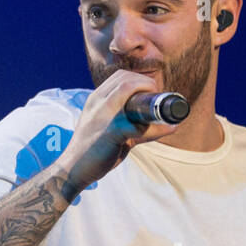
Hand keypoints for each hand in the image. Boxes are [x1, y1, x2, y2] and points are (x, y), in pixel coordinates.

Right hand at [61, 69, 181, 188]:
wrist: (73, 169)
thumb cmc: (94, 150)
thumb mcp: (113, 131)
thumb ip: (140, 126)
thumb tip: (172, 125)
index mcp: (96, 99)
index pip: (121, 76)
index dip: (141, 80)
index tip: (151, 93)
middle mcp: (98, 102)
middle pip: (127, 78)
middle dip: (148, 85)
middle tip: (157, 101)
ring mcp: (102, 115)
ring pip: (128, 89)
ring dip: (147, 97)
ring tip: (156, 113)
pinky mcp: (110, 132)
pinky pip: (135, 123)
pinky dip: (149, 127)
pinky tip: (153, 133)